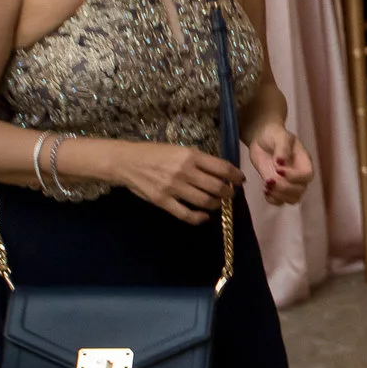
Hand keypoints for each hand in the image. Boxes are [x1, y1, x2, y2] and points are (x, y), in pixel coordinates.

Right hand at [101, 140, 240, 222]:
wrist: (126, 161)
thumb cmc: (154, 153)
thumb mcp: (179, 149)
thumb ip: (199, 160)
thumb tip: (220, 171)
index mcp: (191, 156)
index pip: (222, 168)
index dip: (236, 176)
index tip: (240, 180)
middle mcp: (185, 172)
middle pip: (217, 187)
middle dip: (228, 192)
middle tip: (230, 193)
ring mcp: (174, 188)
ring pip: (205, 201)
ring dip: (217, 204)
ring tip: (218, 202)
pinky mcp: (163, 201)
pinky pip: (186, 214)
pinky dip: (199, 218)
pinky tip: (205, 216)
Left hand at [248, 123, 312, 206]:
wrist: (262, 138)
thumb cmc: (273, 135)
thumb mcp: (279, 136)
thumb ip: (282, 148)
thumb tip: (280, 162)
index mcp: (304, 161)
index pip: (307, 175)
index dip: (294, 177)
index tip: (278, 169)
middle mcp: (299, 174)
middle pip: (300, 190)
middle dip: (284, 188)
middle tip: (269, 180)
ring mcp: (288, 182)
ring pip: (293, 199)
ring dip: (279, 196)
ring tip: (266, 186)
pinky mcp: (277, 187)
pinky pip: (280, 202)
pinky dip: (273, 200)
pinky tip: (265, 190)